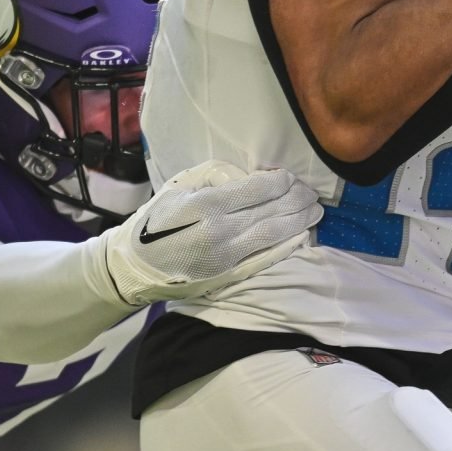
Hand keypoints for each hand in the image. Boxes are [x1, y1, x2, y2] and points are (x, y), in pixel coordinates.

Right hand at [102, 161, 321, 303]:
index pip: (256, 189)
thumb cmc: (156, 220)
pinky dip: (287, 247)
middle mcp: (221, 230)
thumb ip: (215, 176)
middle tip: (312, 193)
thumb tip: (249, 177)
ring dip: (298, 221)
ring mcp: (227, 255)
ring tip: (315, 211)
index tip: (291, 177)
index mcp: (207, 204)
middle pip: (270, 211)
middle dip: (296, 200)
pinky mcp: (229, 274)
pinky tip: (302, 237)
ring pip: (274, 235)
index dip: (279, 182)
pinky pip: (266, 258)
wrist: (136, 265)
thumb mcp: (180, 187)